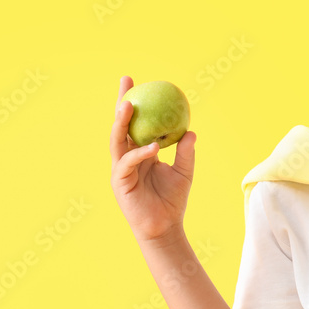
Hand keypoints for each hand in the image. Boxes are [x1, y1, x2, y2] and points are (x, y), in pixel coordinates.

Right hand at [110, 76, 195, 244]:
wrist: (165, 226)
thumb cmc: (172, 200)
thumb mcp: (184, 172)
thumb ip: (186, 152)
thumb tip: (191, 131)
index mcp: (140, 152)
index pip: (135, 124)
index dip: (133, 103)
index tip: (137, 82)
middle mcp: (127, 157)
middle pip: (120, 125)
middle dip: (121, 103)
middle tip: (127, 82)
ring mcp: (121, 169)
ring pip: (117, 141)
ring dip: (121, 123)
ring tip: (128, 106)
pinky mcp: (120, 182)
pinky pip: (128, 163)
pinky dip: (140, 154)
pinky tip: (153, 147)